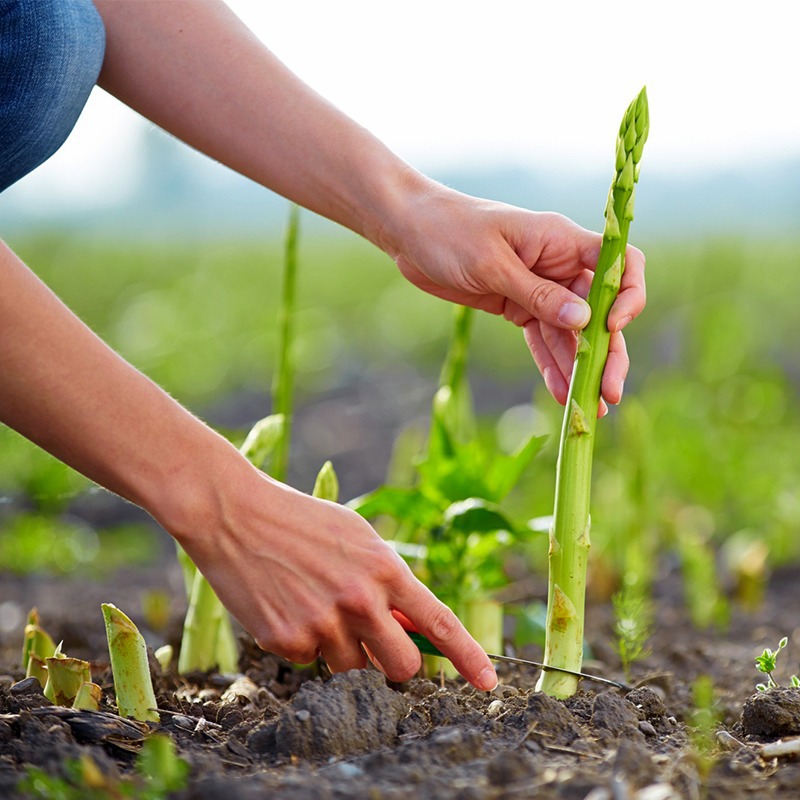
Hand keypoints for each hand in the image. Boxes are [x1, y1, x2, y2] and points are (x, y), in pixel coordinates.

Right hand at [172, 460, 497, 690]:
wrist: (236, 515)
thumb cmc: (302, 522)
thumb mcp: (358, 539)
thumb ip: (388, 582)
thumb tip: (409, 626)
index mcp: (384, 568)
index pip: (438, 622)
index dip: (467, 657)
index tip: (489, 681)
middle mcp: (359, 601)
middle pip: (402, 667)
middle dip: (396, 666)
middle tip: (379, 649)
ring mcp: (322, 624)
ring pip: (353, 670)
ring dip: (344, 651)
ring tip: (315, 606)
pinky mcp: (287, 642)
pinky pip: (311, 662)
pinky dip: (306, 643)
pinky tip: (287, 606)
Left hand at [381, 180, 645, 411]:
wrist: (410, 232)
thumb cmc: (450, 232)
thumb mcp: (492, 263)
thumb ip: (538, 294)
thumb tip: (584, 321)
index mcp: (562, 241)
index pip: (618, 263)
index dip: (626, 296)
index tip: (611, 327)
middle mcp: (558, 266)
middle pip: (599, 311)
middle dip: (607, 352)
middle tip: (609, 394)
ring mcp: (539, 289)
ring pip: (571, 333)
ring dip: (580, 369)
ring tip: (588, 409)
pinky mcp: (517, 307)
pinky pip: (542, 340)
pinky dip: (551, 365)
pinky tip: (561, 394)